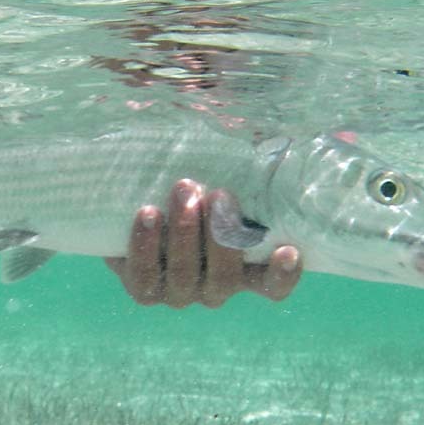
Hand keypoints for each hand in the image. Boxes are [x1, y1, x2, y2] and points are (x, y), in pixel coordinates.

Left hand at [106, 179, 301, 307]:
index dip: (283, 275)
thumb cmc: (195, 189)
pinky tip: (148, 213)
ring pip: (185, 274)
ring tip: (184, 189)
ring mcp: (180, 292)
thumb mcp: (222, 177)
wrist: (135, 205)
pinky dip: (146, 244)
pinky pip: (145, 275)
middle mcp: (216, 287)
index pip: (272, 286)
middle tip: (220, 194)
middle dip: (221, 236)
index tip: (288, 250)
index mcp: (245, 269)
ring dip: (184, 231)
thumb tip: (279, 132)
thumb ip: (249, 166)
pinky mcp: (145, 289)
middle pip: (224, 277)